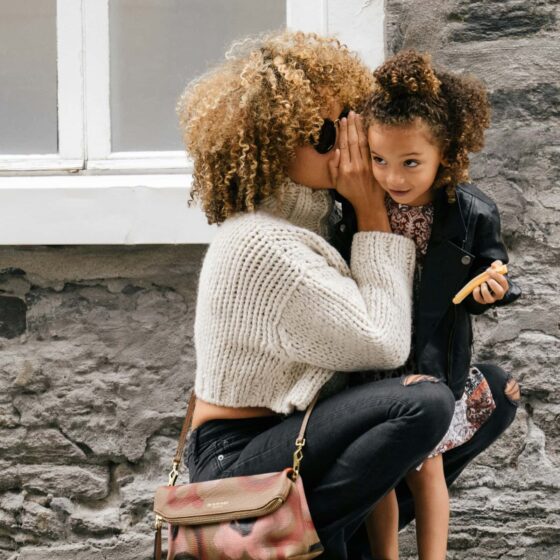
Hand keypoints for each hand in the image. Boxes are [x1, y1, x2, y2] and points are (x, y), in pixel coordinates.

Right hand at [328, 112, 387, 231]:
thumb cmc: (350, 193)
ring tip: (358, 116)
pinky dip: (369, 137)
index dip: (342, 132)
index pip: (343, 145)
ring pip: (362, 142)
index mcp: (344, 169)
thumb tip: (336, 151)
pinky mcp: (375, 165)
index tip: (342, 120)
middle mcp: (355, 165)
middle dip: (351, 125)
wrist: (368, 203)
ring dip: (360, 128)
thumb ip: (333, 167)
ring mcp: (366, 164)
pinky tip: (368, 127)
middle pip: (352, 140)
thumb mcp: (336, 183)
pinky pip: (371, 148)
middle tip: (350, 113)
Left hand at [472, 260, 508, 304]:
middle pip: (500, 293)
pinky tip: (476, 287)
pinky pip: (479, 300)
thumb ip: (497, 264)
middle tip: (488, 279)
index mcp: (504, 286)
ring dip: (485, 291)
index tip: (489, 270)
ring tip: (482, 283)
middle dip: (493, 285)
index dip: (496, 276)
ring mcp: (491, 298)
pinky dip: (476, 294)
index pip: (503, 282)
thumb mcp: (495, 268)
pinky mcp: (482, 300)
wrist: (484, 280)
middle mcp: (499, 294)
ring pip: (489, 299)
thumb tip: (494, 265)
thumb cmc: (492, 275)